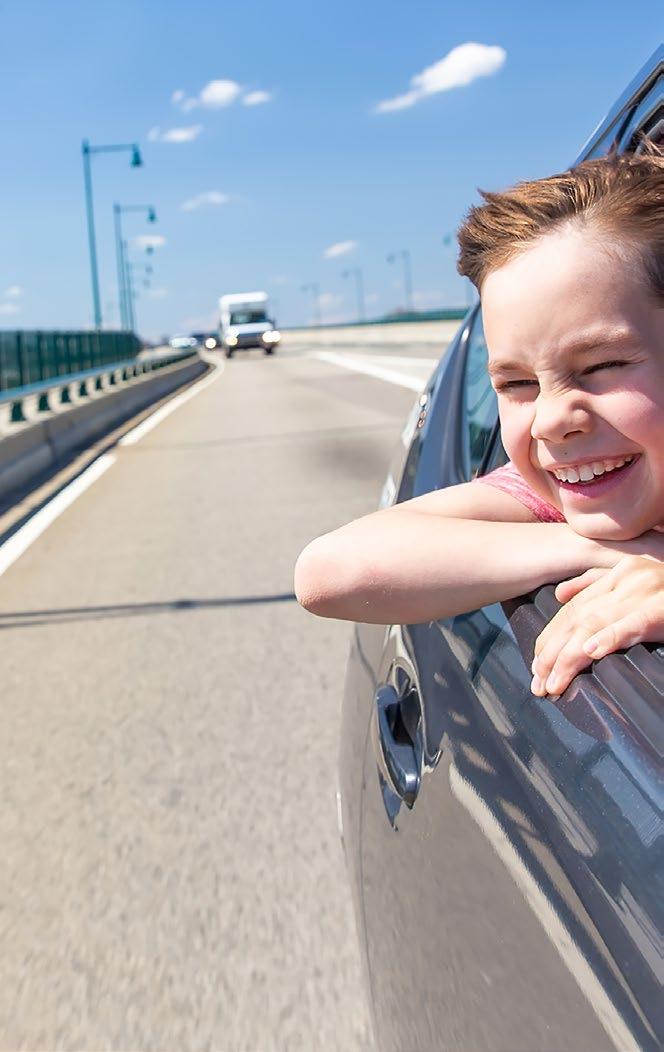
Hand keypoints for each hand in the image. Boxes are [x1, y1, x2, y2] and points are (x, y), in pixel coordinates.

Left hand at [530, 555, 663, 697]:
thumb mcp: (639, 582)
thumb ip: (598, 583)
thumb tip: (559, 595)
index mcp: (620, 573)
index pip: (574, 608)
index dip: (550, 636)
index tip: (536, 664)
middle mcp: (628, 578)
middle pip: (577, 617)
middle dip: (551, 652)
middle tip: (538, 683)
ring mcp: (645, 590)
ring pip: (594, 623)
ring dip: (568, 656)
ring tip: (553, 682)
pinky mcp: (661, 608)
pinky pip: (631, 624)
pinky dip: (608, 638)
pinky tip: (588, 652)